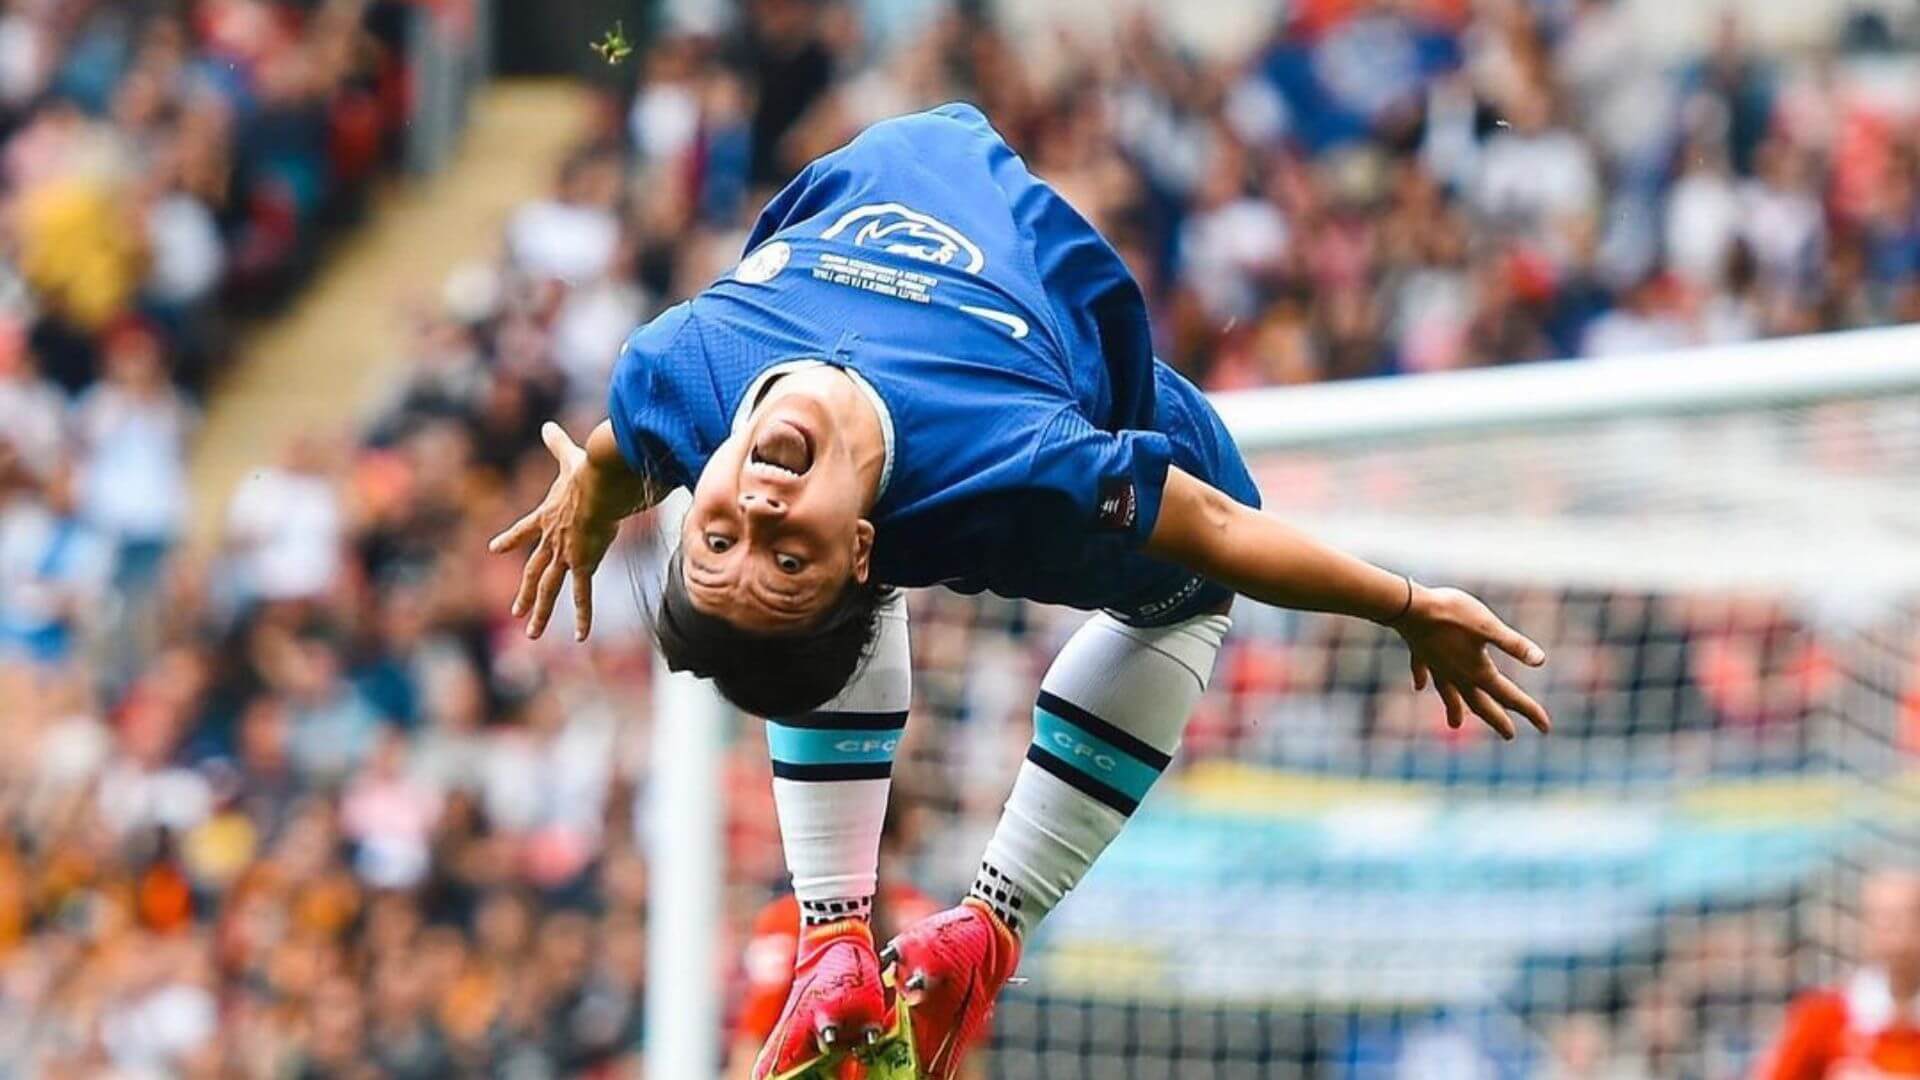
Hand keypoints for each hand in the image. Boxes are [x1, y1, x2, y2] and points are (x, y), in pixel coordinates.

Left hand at [489, 422, 623, 640]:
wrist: (597, 485)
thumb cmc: (586, 471)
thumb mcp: (570, 458)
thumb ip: (557, 444)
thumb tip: (546, 424)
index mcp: (547, 516)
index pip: (524, 530)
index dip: (510, 539)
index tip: (495, 548)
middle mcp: (552, 540)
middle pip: (534, 571)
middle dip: (525, 593)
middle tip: (515, 611)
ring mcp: (565, 554)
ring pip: (549, 588)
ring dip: (539, 611)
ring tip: (530, 632)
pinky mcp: (582, 563)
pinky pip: (580, 594)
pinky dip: (581, 616)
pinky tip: (578, 636)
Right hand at [1394, 584, 1549, 740]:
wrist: (1410, 607)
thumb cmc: (1452, 614)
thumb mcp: (1489, 626)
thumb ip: (1514, 644)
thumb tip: (1541, 661)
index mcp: (1478, 671)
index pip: (1508, 696)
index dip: (1529, 711)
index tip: (1545, 727)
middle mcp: (1458, 675)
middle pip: (1480, 704)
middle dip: (1497, 719)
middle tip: (1509, 735)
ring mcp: (1437, 667)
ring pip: (1449, 695)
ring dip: (1454, 710)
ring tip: (1455, 726)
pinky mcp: (1421, 654)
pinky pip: (1424, 672)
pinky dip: (1422, 680)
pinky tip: (1418, 686)